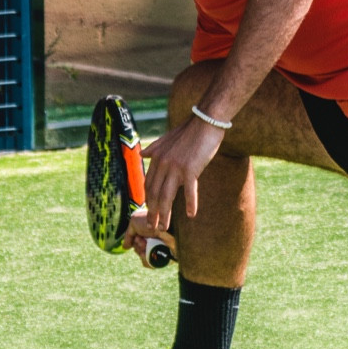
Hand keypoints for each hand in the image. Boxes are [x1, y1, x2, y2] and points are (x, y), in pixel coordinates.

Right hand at [123, 208, 176, 268]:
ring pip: (143, 257)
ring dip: (141, 252)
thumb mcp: (135, 222)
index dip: (134, 241)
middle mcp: (154, 241)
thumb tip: (125, 247)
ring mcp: (158, 250)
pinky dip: (145, 259)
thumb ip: (129, 234)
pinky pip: (149, 264)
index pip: (137, 241)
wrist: (168, 228)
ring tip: (144, 245)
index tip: (137, 237)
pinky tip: (146, 253)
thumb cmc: (153, 222)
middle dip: (138, 246)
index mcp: (150, 232)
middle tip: (141, 240)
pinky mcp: (163, 259)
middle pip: (139, 249)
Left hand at [142, 117, 225, 231]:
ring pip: (167, 196)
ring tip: (164, 227)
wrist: (205, 121)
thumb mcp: (167, 138)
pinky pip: (189, 190)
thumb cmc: (190, 131)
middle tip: (153, 227)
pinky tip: (191, 214)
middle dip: (153, 212)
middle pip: (155, 193)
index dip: (148, 200)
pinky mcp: (190, 169)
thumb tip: (142, 155)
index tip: (150, 212)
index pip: (149, 184)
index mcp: (157, 157)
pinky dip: (191, 203)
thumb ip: (154, 148)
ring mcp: (176, 167)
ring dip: (165, 214)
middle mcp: (163, 163)